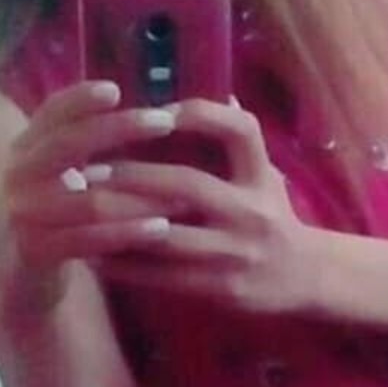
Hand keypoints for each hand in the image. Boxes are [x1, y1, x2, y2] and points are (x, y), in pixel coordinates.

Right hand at [0, 80, 184, 320]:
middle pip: (70, 143)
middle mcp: (19, 176)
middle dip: (120, 128)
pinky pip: (89, 239)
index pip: (52, 113)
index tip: (117, 89)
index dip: (81, 99)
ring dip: (141, 195)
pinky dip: (128, 232)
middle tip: (166, 121)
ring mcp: (25, 214)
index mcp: (27, 149)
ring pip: (90, 199)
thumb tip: (156, 112)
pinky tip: (162, 228)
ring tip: (184, 192)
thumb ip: (92, 144)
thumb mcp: (66, 175)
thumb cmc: (61, 217)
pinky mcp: (36, 251)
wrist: (21, 277)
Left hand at [89, 99, 319, 314]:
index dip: (199, 116)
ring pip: (168, 236)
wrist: (307, 278)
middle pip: (187, 185)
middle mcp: (251, 212)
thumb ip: (241, 145)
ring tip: (79, 213)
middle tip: (86, 169)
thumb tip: (223, 97)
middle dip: (133, 175)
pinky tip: (96, 256)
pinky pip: (165, 278)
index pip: (240, 132)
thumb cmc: (275, 220)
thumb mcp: (268, 177)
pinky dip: (127, 267)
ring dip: (119, 224)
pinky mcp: (222, 289)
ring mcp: (236, 253)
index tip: (158, 112)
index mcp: (261, 179)